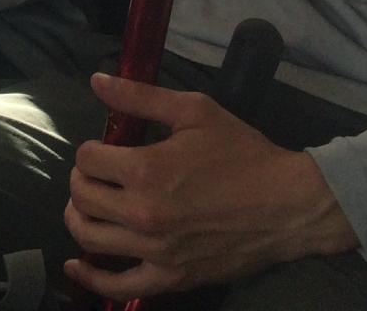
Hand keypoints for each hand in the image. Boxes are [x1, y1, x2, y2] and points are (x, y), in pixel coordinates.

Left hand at [62, 73, 359, 300]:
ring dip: (80, 217)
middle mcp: (142, 213)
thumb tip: (96, 81)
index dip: (90, 150)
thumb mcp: (194, 112)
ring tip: (91, 205)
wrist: (289, 204)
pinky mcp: (171, 277)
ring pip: (89, 237)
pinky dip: (92, 278)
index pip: (86, 160)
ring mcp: (155, 251)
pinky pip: (118, 285)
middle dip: (82, 180)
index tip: (105, 149)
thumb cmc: (243, 154)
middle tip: (98, 174)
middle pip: (82, 197)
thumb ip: (140, 96)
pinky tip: (77, 266)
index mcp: (145, 170)